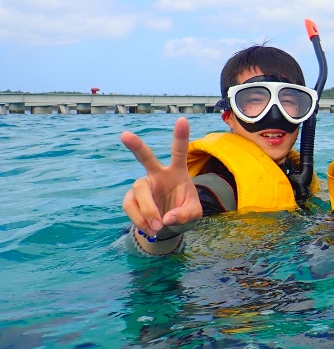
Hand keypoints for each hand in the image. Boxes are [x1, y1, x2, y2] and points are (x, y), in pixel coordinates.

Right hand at [121, 117, 201, 235]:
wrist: (168, 227)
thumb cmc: (183, 213)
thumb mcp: (193, 215)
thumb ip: (185, 215)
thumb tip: (166, 218)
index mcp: (177, 172)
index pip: (179, 151)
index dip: (181, 136)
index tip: (183, 119)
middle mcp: (157, 174)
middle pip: (145, 158)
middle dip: (136, 146)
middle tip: (124, 135)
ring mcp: (142, 186)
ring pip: (139, 191)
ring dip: (148, 211)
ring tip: (159, 226)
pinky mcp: (131, 199)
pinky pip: (131, 207)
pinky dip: (141, 220)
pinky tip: (151, 228)